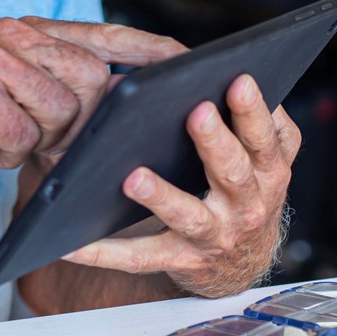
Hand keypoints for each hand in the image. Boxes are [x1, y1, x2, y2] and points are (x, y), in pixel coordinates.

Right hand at [0, 17, 185, 202]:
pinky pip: (22, 131)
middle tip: (40, 140)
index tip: (189, 61)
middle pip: (91, 80)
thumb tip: (136, 98)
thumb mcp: (35, 106)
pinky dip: (6, 151)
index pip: (106, 34)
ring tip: (6, 138)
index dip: (149, 50)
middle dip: (77, 125)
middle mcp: (13, 32)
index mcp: (33, 31)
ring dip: (38, 140)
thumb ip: (79, 93)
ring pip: (60, 109)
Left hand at [59, 73, 300, 296]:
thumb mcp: (262, 157)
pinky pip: (138, 256)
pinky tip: (70, 243)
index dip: (254, 111)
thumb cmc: (244, 190)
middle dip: (216, 142)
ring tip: (133, 178)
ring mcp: (214, 236)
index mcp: (267, 170)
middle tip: (196, 112)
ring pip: (188, 216)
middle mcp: (247, 206)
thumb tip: (224, 73)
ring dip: (161, 197)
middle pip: (233, 172)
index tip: (238, 79)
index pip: (265, 138)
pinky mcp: (179, 260)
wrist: (240, 262)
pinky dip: (103, 252)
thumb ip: (252, 122)